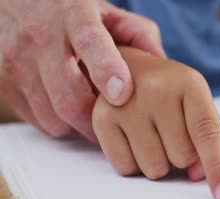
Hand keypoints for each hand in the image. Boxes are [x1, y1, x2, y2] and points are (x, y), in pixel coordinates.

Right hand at [0, 0, 164, 140]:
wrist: (14, 1)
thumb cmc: (70, 10)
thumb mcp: (107, 12)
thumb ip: (139, 35)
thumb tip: (163, 68)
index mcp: (73, 14)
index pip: (89, 42)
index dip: (106, 69)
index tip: (122, 93)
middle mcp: (40, 36)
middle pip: (69, 98)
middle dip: (99, 121)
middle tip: (119, 124)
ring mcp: (16, 61)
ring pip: (54, 118)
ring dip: (79, 124)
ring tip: (93, 110)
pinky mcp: (4, 83)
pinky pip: (38, 122)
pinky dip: (59, 122)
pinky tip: (68, 104)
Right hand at [92, 47, 219, 198]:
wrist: (130, 68)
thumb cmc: (170, 93)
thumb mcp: (199, 105)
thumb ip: (213, 140)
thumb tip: (199, 175)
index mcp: (190, 83)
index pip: (207, 133)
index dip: (217, 167)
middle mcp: (157, 89)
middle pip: (181, 158)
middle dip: (183, 158)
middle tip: (173, 135)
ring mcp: (126, 103)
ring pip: (154, 168)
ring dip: (160, 163)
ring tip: (154, 136)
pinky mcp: (102, 118)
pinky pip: (126, 168)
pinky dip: (135, 164)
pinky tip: (135, 139)